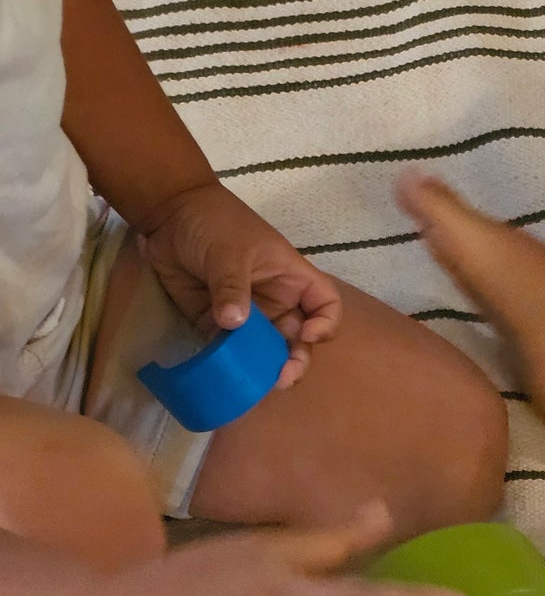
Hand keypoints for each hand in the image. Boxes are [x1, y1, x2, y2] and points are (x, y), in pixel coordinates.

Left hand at [138, 181, 342, 387]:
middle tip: (281, 378)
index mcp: (291, 280)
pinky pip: (231, 353)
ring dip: (264, 370)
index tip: (306, 334)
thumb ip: (231, 286)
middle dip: (294, 362)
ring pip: (266, 353)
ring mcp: (248, 318)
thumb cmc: (212, 221)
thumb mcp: (228, 250)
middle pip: (298, 341)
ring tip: (256, 383)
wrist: (168, 213)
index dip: (325, 324)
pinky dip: (231, 366)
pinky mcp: (218, 326)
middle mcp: (276, 303)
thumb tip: (233, 323)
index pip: (326, 306)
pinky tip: (227, 375)